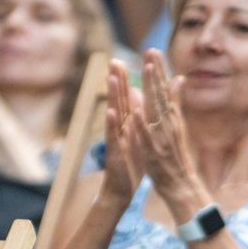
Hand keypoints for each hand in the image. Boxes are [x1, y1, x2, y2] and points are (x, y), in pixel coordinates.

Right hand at [99, 59, 143, 203]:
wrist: (121, 190)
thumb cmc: (130, 163)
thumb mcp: (136, 136)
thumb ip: (136, 115)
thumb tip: (136, 94)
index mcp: (128, 124)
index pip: (126, 97)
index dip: (126, 79)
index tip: (126, 59)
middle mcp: (120, 128)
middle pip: (118, 100)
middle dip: (117, 80)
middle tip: (114, 59)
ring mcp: (116, 139)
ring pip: (114, 114)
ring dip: (113, 96)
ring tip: (111, 77)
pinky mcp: (115, 152)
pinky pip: (113, 137)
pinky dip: (112, 124)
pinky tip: (111, 112)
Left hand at [131, 49, 192, 195]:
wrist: (181, 185)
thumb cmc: (176, 156)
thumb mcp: (178, 126)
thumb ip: (176, 103)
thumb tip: (180, 79)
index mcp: (172, 119)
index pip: (165, 90)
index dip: (160, 70)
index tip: (153, 50)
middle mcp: (169, 125)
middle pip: (161, 94)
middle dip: (156, 72)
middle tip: (151, 50)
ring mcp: (162, 138)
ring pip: (156, 110)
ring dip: (151, 89)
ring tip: (146, 69)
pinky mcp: (155, 152)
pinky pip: (147, 135)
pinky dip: (143, 122)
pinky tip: (137, 109)